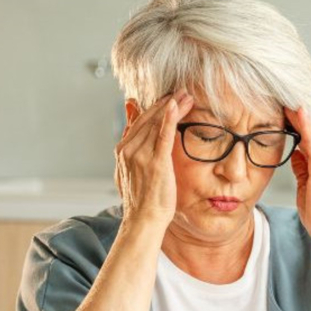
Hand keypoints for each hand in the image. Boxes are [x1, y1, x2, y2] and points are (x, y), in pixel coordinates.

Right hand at [114, 88, 193, 229]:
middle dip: (166, 102)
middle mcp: (128, 150)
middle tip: (182, 90)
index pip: (139, 121)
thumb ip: (133, 149)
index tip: (169, 97)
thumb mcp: (132, 170)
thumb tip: (133, 133)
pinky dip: (169, 118)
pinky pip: (163, 135)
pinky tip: (176, 105)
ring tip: (187, 96)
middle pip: (148, 118)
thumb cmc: (142, 199)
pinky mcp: (156, 163)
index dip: (155, 107)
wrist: (143, 220)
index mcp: (123, 150)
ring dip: (173, 106)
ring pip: (157, 123)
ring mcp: (140, 155)